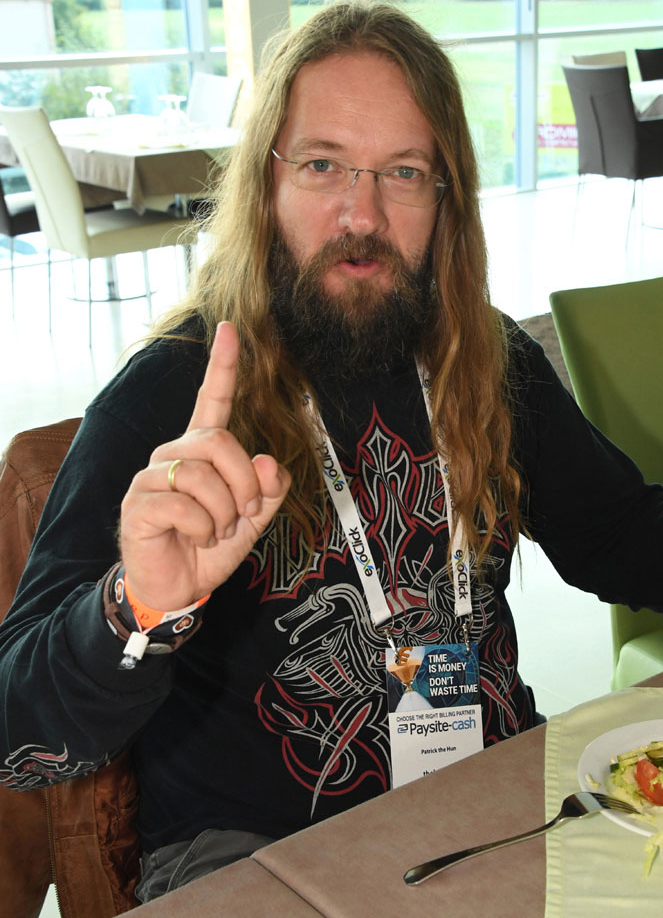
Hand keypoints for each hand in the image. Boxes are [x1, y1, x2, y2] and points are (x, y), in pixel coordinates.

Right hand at [120, 321, 290, 609]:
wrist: (178, 587)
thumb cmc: (211, 546)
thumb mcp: (254, 518)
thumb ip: (269, 489)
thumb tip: (268, 461)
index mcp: (201, 451)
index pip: (211, 400)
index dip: (222, 367)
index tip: (228, 329)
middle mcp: (173, 454)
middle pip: (220, 441)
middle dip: (244, 483)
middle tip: (243, 516)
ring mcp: (151, 477)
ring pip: (202, 475)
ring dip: (223, 513)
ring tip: (215, 532)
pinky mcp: (138, 504)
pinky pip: (183, 505)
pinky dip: (202, 528)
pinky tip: (195, 538)